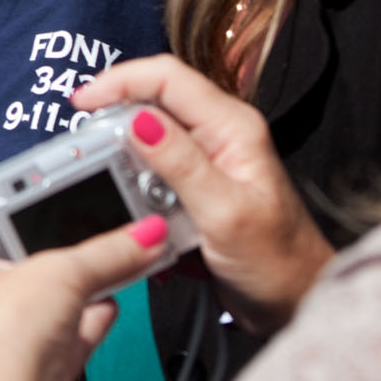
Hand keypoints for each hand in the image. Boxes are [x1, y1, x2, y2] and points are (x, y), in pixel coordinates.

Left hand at [0, 227, 157, 380]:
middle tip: (38, 243)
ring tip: (94, 271)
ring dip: (61, 297)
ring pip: (30, 316)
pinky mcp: (32, 378)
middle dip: (14, 268)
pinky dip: (87, 326)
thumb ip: (108, 253)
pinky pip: (62, 344)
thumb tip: (145, 233)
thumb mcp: (62, 269)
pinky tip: (109, 308)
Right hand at [74, 55, 334, 335]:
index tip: (82, 103)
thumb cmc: (278, 264)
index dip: (120, 81)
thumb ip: (181, 165)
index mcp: (234, 127)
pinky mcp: (196, 182)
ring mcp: (208, 157)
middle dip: (115, 111)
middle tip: (84, 139)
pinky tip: (127, 197)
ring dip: (123, 148)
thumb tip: (139, 121)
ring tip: (104, 174)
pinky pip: (153, 164)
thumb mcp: (224, 214)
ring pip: (150, 130)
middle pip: (154, 96)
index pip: (168, 77)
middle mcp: (221, 133)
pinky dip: (133, 175)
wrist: (297, 303)